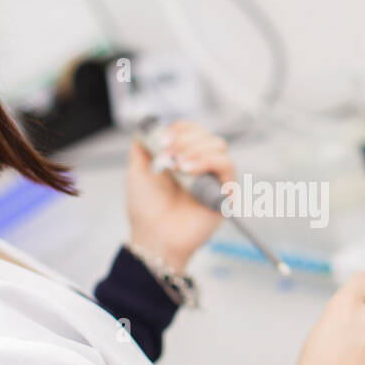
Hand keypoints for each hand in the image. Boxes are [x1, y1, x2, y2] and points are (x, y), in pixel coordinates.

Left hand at [126, 120, 235, 270]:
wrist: (154, 237)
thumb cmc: (146, 211)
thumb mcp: (137, 172)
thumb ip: (142, 147)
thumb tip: (146, 127)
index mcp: (183, 159)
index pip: (192, 131)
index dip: (180, 128)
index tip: (163, 137)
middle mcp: (201, 167)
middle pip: (207, 135)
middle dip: (185, 139)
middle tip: (167, 154)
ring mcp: (214, 179)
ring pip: (218, 146)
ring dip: (195, 149)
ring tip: (176, 165)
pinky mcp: (225, 193)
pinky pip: (226, 165)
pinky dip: (207, 161)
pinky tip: (187, 171)